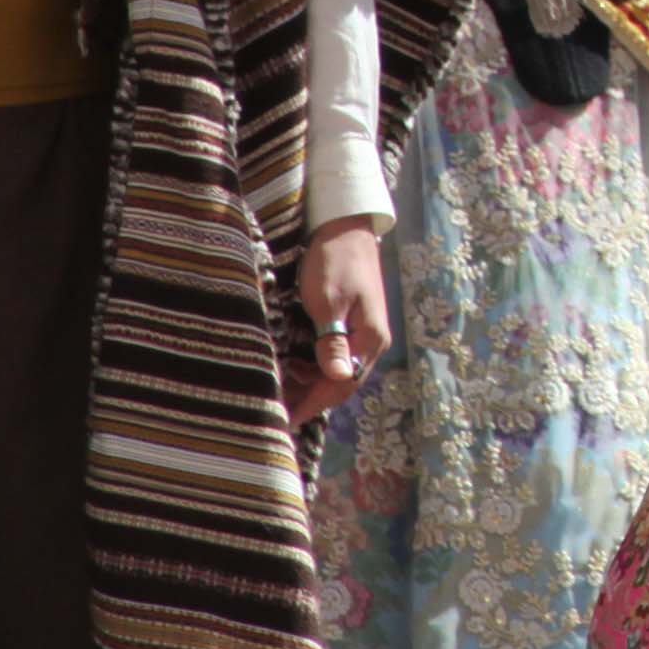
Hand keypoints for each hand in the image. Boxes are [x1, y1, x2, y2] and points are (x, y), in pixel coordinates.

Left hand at [287, 215, 388, 424]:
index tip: (284, 420)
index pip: (343, 384)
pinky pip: (336, 357)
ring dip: (310, 384)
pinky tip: (294, 365)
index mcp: (370, 338)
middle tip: (275, 410)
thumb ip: (332, 343)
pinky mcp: (355, 325)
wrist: (346, 228)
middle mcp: (373, 341)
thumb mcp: (328, 302)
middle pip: (343, 383)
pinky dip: (314, 368)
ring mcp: (366, 333)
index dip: (313, 405)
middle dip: (310, 399)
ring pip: (338, 372)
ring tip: (279, 388)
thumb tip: (340, 379)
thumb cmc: (334, 262)